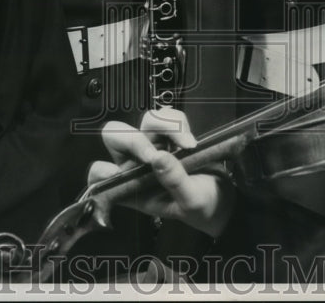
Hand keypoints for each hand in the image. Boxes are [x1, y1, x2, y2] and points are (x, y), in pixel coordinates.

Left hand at [88, 108, 233, 237]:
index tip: (117, 172)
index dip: (100, 172)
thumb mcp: (190, 201)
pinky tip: (191, 141)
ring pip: (145, 121)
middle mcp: (137, 164)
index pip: (99, 176)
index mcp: (132, 187)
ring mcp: (153, 146)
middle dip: (134, 140)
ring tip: (188, 146)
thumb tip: (159, 157)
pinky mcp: (171, 134)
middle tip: (156, 154)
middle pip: (116, 136)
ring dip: (166, 128)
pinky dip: (180, 123)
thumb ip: (174, 182)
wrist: (225, 199)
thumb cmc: (203, 208)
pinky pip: (168, 116)